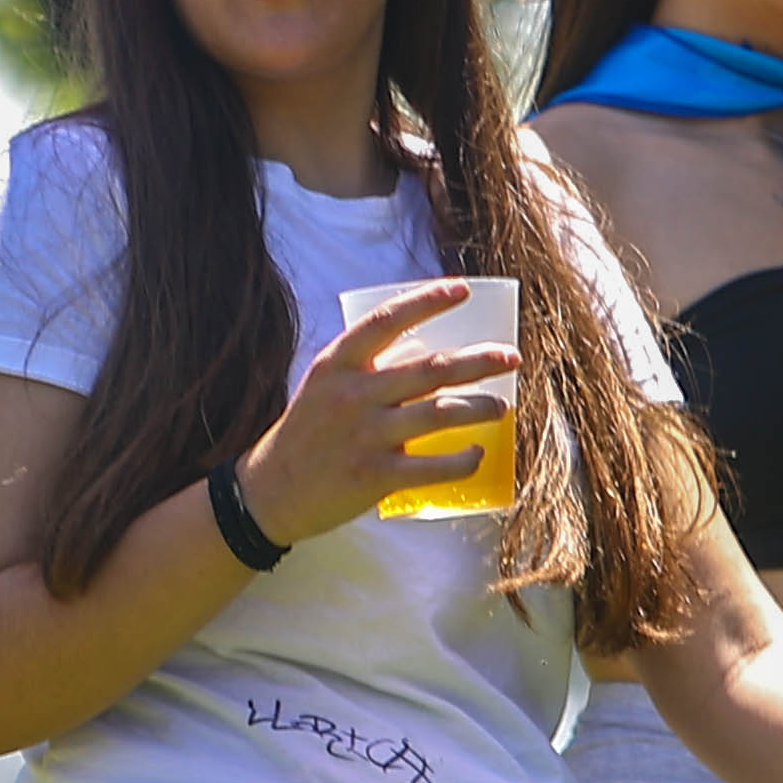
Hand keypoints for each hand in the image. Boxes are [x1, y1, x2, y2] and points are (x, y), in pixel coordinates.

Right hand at [236, 283, 518, 542]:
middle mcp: (353, 394)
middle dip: (479, 361)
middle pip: (430, 368)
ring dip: (479, 408)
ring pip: (439, 414)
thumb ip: (368, 367)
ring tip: (501, 407)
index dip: (428, 301)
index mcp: (338, 364)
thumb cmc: (308, 432)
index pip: (387, 320)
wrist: (271, 491)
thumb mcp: (326, 386)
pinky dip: (462, 460)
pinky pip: (432, 467)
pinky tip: (476, 453)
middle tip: (511, 358)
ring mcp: (365, 436)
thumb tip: (429, 354)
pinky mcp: (374, 477)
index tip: (463, 291)